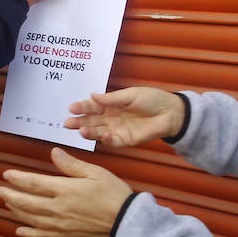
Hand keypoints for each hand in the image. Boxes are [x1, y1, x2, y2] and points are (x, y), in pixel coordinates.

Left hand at [0, 148, 133, 236]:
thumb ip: (71, 164)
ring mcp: (59, 224)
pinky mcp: (65, 236)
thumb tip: (53, 152)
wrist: (126, 223)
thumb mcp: (95, 172)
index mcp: (64, 189)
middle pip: (26, 202)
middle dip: (10, 195)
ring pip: (30, 218)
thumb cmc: (113, 194)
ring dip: (16, 210)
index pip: (33, 183)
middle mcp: (57, 208)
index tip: (6, 174)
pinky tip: (20, 230)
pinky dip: (28, 233)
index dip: (17, 178)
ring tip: (8, 204)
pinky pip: (41, 236)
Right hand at [64, 87, 185, 147]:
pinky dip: (106, 140)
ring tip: (80, 131)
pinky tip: (102, 136)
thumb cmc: (152, 99)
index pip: (92, 106)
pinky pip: (112, 141)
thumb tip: (92, 95)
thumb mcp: (130, 95)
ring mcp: (117, 129)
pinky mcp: (125, 140)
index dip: (82, 107)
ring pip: (98, 132)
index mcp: (111, 104)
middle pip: (91, 121)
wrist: (170, 113)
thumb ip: (111, 98)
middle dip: (79, 122)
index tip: (71, 108)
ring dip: (88, 132)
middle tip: (67, 123)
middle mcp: (111, 117)